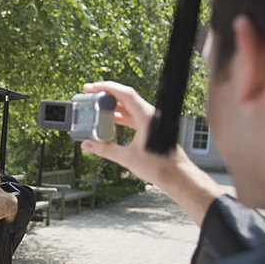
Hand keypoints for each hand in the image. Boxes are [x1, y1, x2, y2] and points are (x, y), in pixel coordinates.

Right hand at [80, 81, 223, 225]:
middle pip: (125, 98)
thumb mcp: (127, 157)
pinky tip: (110, 121)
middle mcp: (150, 116)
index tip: (92, 87)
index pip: (125, 94)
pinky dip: (120, 117)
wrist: (176, 176)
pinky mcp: (151, 128)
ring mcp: (151, 121)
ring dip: (113, 107)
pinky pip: (133, 117)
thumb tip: (87, 144)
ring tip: (97, 108)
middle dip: (107, 95)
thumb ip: (105, 149)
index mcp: (147, 117)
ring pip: (129, 108)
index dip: (107, 87)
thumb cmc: (160, 166)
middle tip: (90, 95)